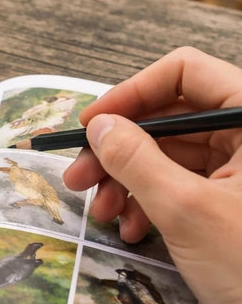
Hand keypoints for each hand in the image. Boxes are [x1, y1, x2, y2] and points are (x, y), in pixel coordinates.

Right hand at [64, 47, 241, 303]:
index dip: (134, 93)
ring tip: (101, 213)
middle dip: (118, 149)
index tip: (92, 125)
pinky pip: (179, 186)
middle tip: (78, 177)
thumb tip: (101, 126)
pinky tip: (130, 230)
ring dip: (126, 181)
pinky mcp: (233, 206)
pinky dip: (147, 203)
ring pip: (169, 154)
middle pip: (170, 118)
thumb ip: (136, 159)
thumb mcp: (186, 211)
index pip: (187, 73)